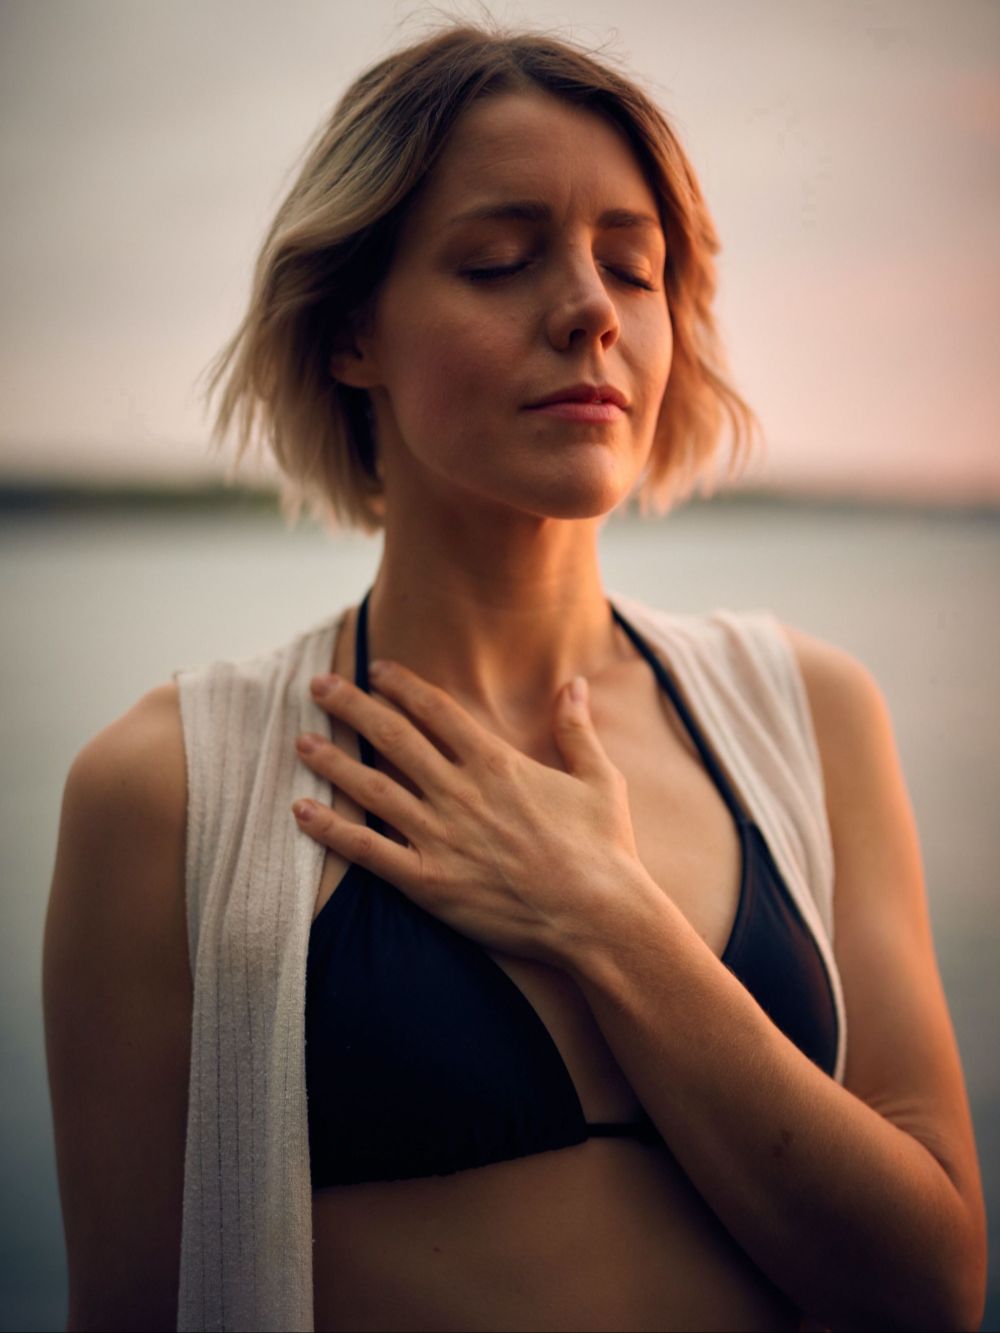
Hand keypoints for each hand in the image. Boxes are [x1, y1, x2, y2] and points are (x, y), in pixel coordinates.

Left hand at [292, 660, 647, 965]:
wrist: (599, 916)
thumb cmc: (604, 849)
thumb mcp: (599, 779)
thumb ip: (576, 728)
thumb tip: (575, 683)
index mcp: (496, 763)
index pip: (435, 710)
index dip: (401, 685)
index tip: (375, 669)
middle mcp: (460, 792)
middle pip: (393, 736)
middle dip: (352, 706)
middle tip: (319, 686)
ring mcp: (440, 836)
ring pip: (372, 788)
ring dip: (332, 761)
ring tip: (301, 741)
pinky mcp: (428, 882)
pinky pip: (367, 851)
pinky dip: (331, 830)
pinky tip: (300, 811)